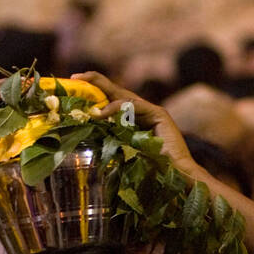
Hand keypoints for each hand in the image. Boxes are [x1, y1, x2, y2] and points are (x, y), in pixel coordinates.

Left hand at [72, 70, 196, 177]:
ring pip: (124, 96)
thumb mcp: (126, 152)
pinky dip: (117, 107)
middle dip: (96, 82)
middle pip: (117, 92)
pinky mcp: (159, 114)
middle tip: (76, 77)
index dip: (97, 93)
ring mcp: (153, 111)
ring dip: (102, 89)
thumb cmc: (154, 170)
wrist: (177, 177)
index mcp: (136, 120)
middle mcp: (145, 112)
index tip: (77, 87)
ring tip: (84, 85)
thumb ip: (113, 141)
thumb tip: (91, 136)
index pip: (114, 101)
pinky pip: (134, 106)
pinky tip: (102, 112)